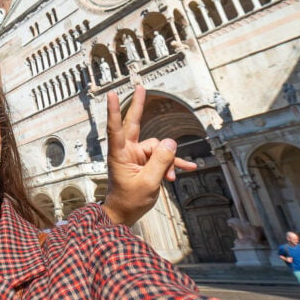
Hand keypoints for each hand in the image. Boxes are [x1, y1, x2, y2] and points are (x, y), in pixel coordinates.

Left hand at [103, 85, 196, 225]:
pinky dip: (173, 163)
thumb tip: (170, 141)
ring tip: (170, 179)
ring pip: (158, 148)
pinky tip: (187, 168)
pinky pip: (163, 157)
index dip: (114, 111)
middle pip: (134, 124)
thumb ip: (160, 162)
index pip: (116, 129)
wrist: (125, 213)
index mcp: (119, 154)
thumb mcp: (148, 183)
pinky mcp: (145, 163)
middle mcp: (127, 151)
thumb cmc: (129, 200)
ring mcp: (137, 156)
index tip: (112, 94)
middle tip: (139, 86)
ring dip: (167, 161)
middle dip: (138, 106)